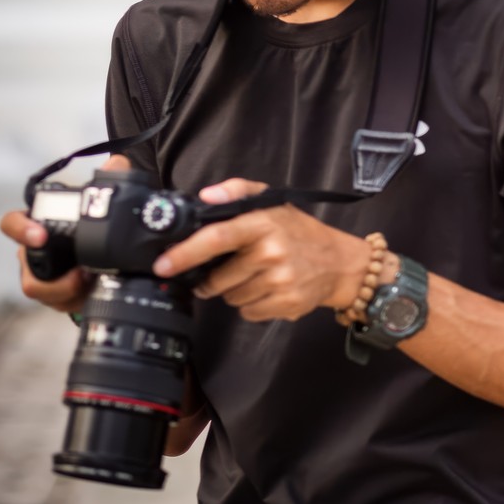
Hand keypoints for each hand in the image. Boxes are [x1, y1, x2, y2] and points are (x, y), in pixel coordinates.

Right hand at [0, 153, 133, 312]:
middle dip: (50, 275)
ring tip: (91, 281)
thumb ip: (109, 180)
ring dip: (67, 288)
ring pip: (41, 289)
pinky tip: (92, 290)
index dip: (20, 229)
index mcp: (38, 225)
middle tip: (80, 275)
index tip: (40, 236)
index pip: (13, 223)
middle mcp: (33, 252)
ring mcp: (41, 276)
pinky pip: (58, 303)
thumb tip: (117, 163)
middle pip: (27, 266)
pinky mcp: (54, 297)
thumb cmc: (90, 229)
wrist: (102, 259)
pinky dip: (76, 298)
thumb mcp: (100, 205)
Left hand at [153, 177, 367, 322]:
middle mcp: (272, 252)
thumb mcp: (274, 203)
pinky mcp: (286, 303)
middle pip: (217, 278)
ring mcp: (280, 280)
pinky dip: (252, 304)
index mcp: (264, 224)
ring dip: (235, 291)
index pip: (216, 237)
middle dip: (213, 279)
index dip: (184, 253)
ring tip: (257, 276)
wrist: (340, 263)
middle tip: (231, 268)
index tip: (163, 265)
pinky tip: (268, 290)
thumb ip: (238, 191)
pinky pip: (248, 312)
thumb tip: (206, 197)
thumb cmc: (301, 233)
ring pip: (231, 297)